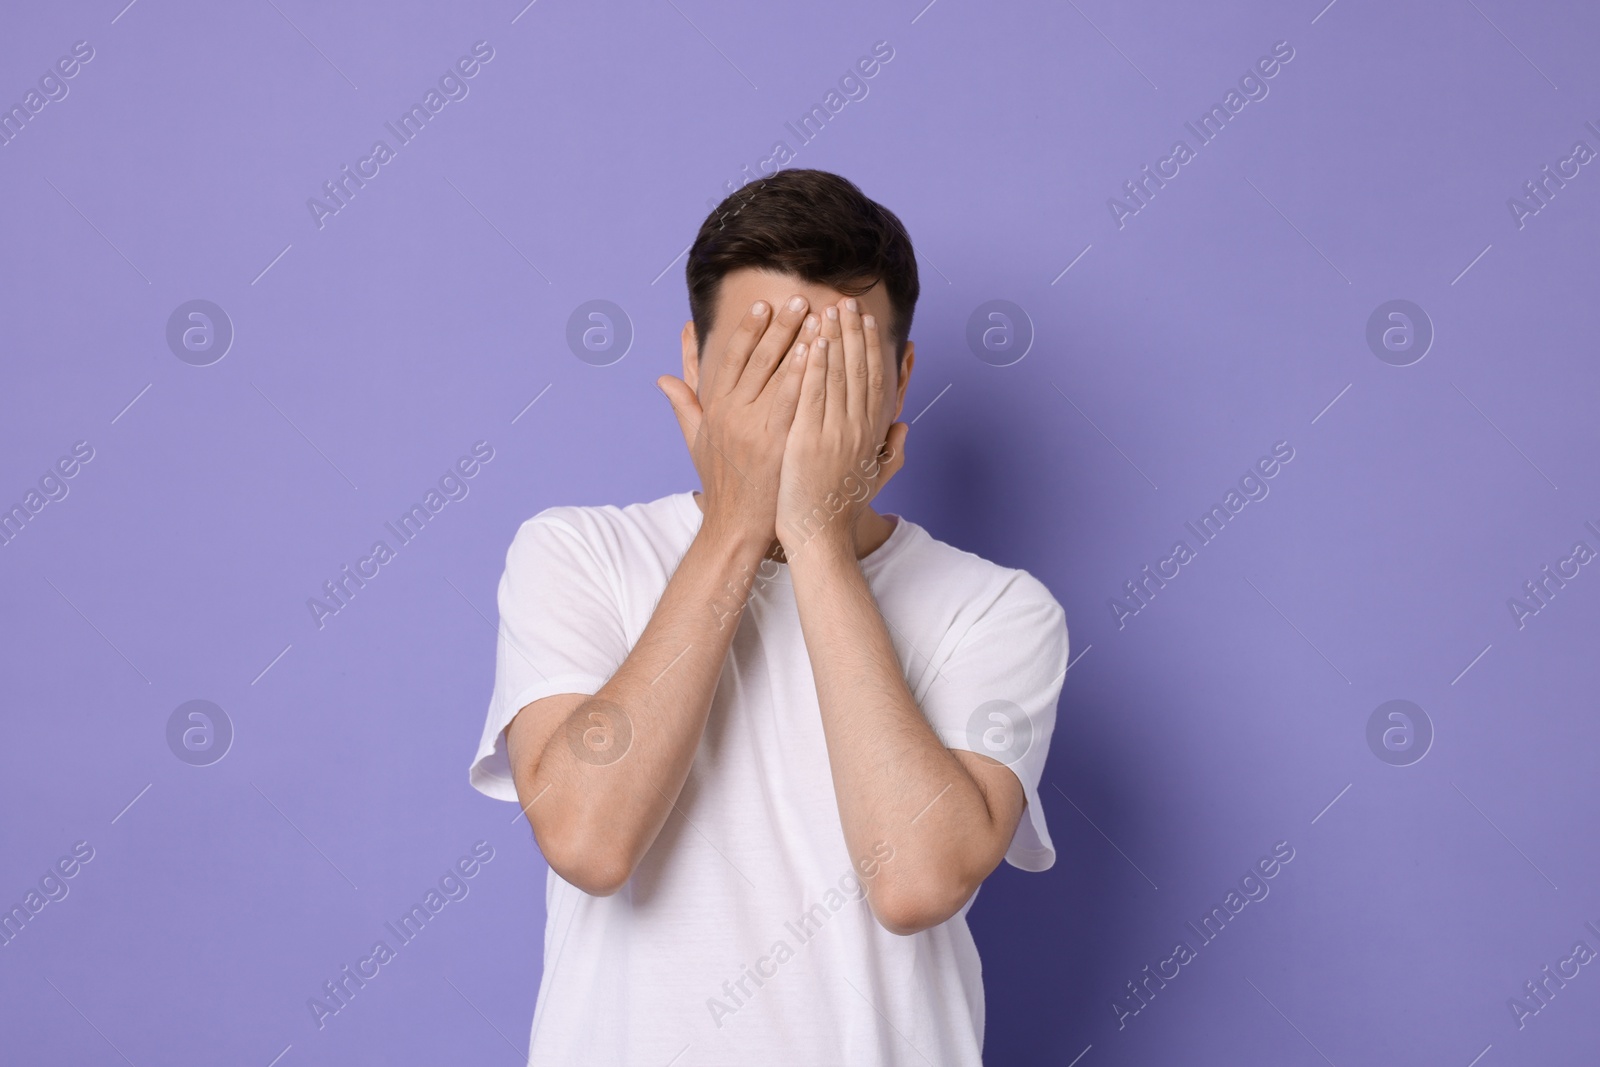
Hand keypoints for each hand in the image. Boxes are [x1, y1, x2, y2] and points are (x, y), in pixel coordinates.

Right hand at [658, 295, 816, 551]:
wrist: (736, 525)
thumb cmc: (721, 483)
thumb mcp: (696, 440)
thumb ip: (684, 404)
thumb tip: (663, 377)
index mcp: (715, 408)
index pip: (732, 359)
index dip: (748, 330)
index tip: (764, 306)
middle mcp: (732, 413)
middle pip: (757, 359)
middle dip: (780, 326)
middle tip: (799, 298)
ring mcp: (753, 428)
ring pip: (776, 374)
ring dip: (797, 341)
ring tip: (816, 316)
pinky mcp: (775, 443)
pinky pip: (792, 401)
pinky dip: (803, 374)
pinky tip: (817, 354)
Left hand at [776, 299, 907, 559]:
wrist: (820, 534)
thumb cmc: (842, 508)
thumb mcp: (875, 478)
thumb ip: (893, 451)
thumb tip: (904, 427)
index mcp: (872, 433)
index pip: (875, 380)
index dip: (871, 347)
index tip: (866, 321)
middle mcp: (858, 428)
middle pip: (858, 370)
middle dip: (853, 332)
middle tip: (847, 301)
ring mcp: (835, 432)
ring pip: (837, 376)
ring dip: (834, 338)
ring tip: (829, 308)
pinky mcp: (809, 439)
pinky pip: (813, 395)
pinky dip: (815, 366)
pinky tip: (813, 340)